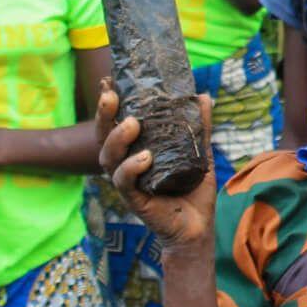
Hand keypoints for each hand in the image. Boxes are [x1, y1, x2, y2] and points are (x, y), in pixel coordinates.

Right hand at [97, 80, 216, 252]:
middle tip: (111, 96)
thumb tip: (204, 96)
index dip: (107, 103)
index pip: (114, 122)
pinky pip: (124, 182)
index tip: (109, 80)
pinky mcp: (135, 200)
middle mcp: (125, 164)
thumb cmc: (192, 189)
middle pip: (102, 136)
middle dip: (104, 114)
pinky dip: (132, 168)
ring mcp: (128, 182)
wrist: (197, 226)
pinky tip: (145, 158)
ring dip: (117, 138)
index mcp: (134, 149)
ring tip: (132, 124)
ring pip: (108, 158)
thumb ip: (199, 127)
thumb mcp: (198, 152)